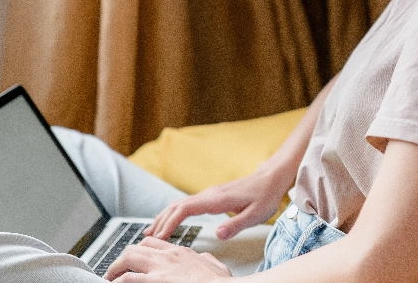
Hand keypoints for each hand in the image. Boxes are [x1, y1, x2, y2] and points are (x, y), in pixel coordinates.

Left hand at [104, 236, 230, 281]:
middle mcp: (169, 256)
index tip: (133, 258)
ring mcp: (161, 268)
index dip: (140, 249)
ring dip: (115, 268)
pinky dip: (118, 281)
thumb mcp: (216, 267)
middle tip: (116, 269)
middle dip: (124, 257)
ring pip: (128, 258)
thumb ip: (207, 262)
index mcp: (182, 252)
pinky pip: (128, 278)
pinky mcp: (156, 281)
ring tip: (109, 277)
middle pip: (137, 247)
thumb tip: (206, 261)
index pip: (154, 243)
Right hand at [146, 166, 291, 240]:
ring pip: (179, 204)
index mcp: (216, 199)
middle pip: (176, 206)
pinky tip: (170, 220)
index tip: (160, 237)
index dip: (170, 223)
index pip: (184, 210)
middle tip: (147, 238)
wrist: (270, 178)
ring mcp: (208, 194)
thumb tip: (218, 233)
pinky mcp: (211, 196)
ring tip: (151, 231)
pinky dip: (173, 213)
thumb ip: (236, 224)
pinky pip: (186, 204)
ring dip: (164, 216)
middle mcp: (208, 195)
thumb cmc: (264, 196)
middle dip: (160, 222)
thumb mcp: (255, 215)